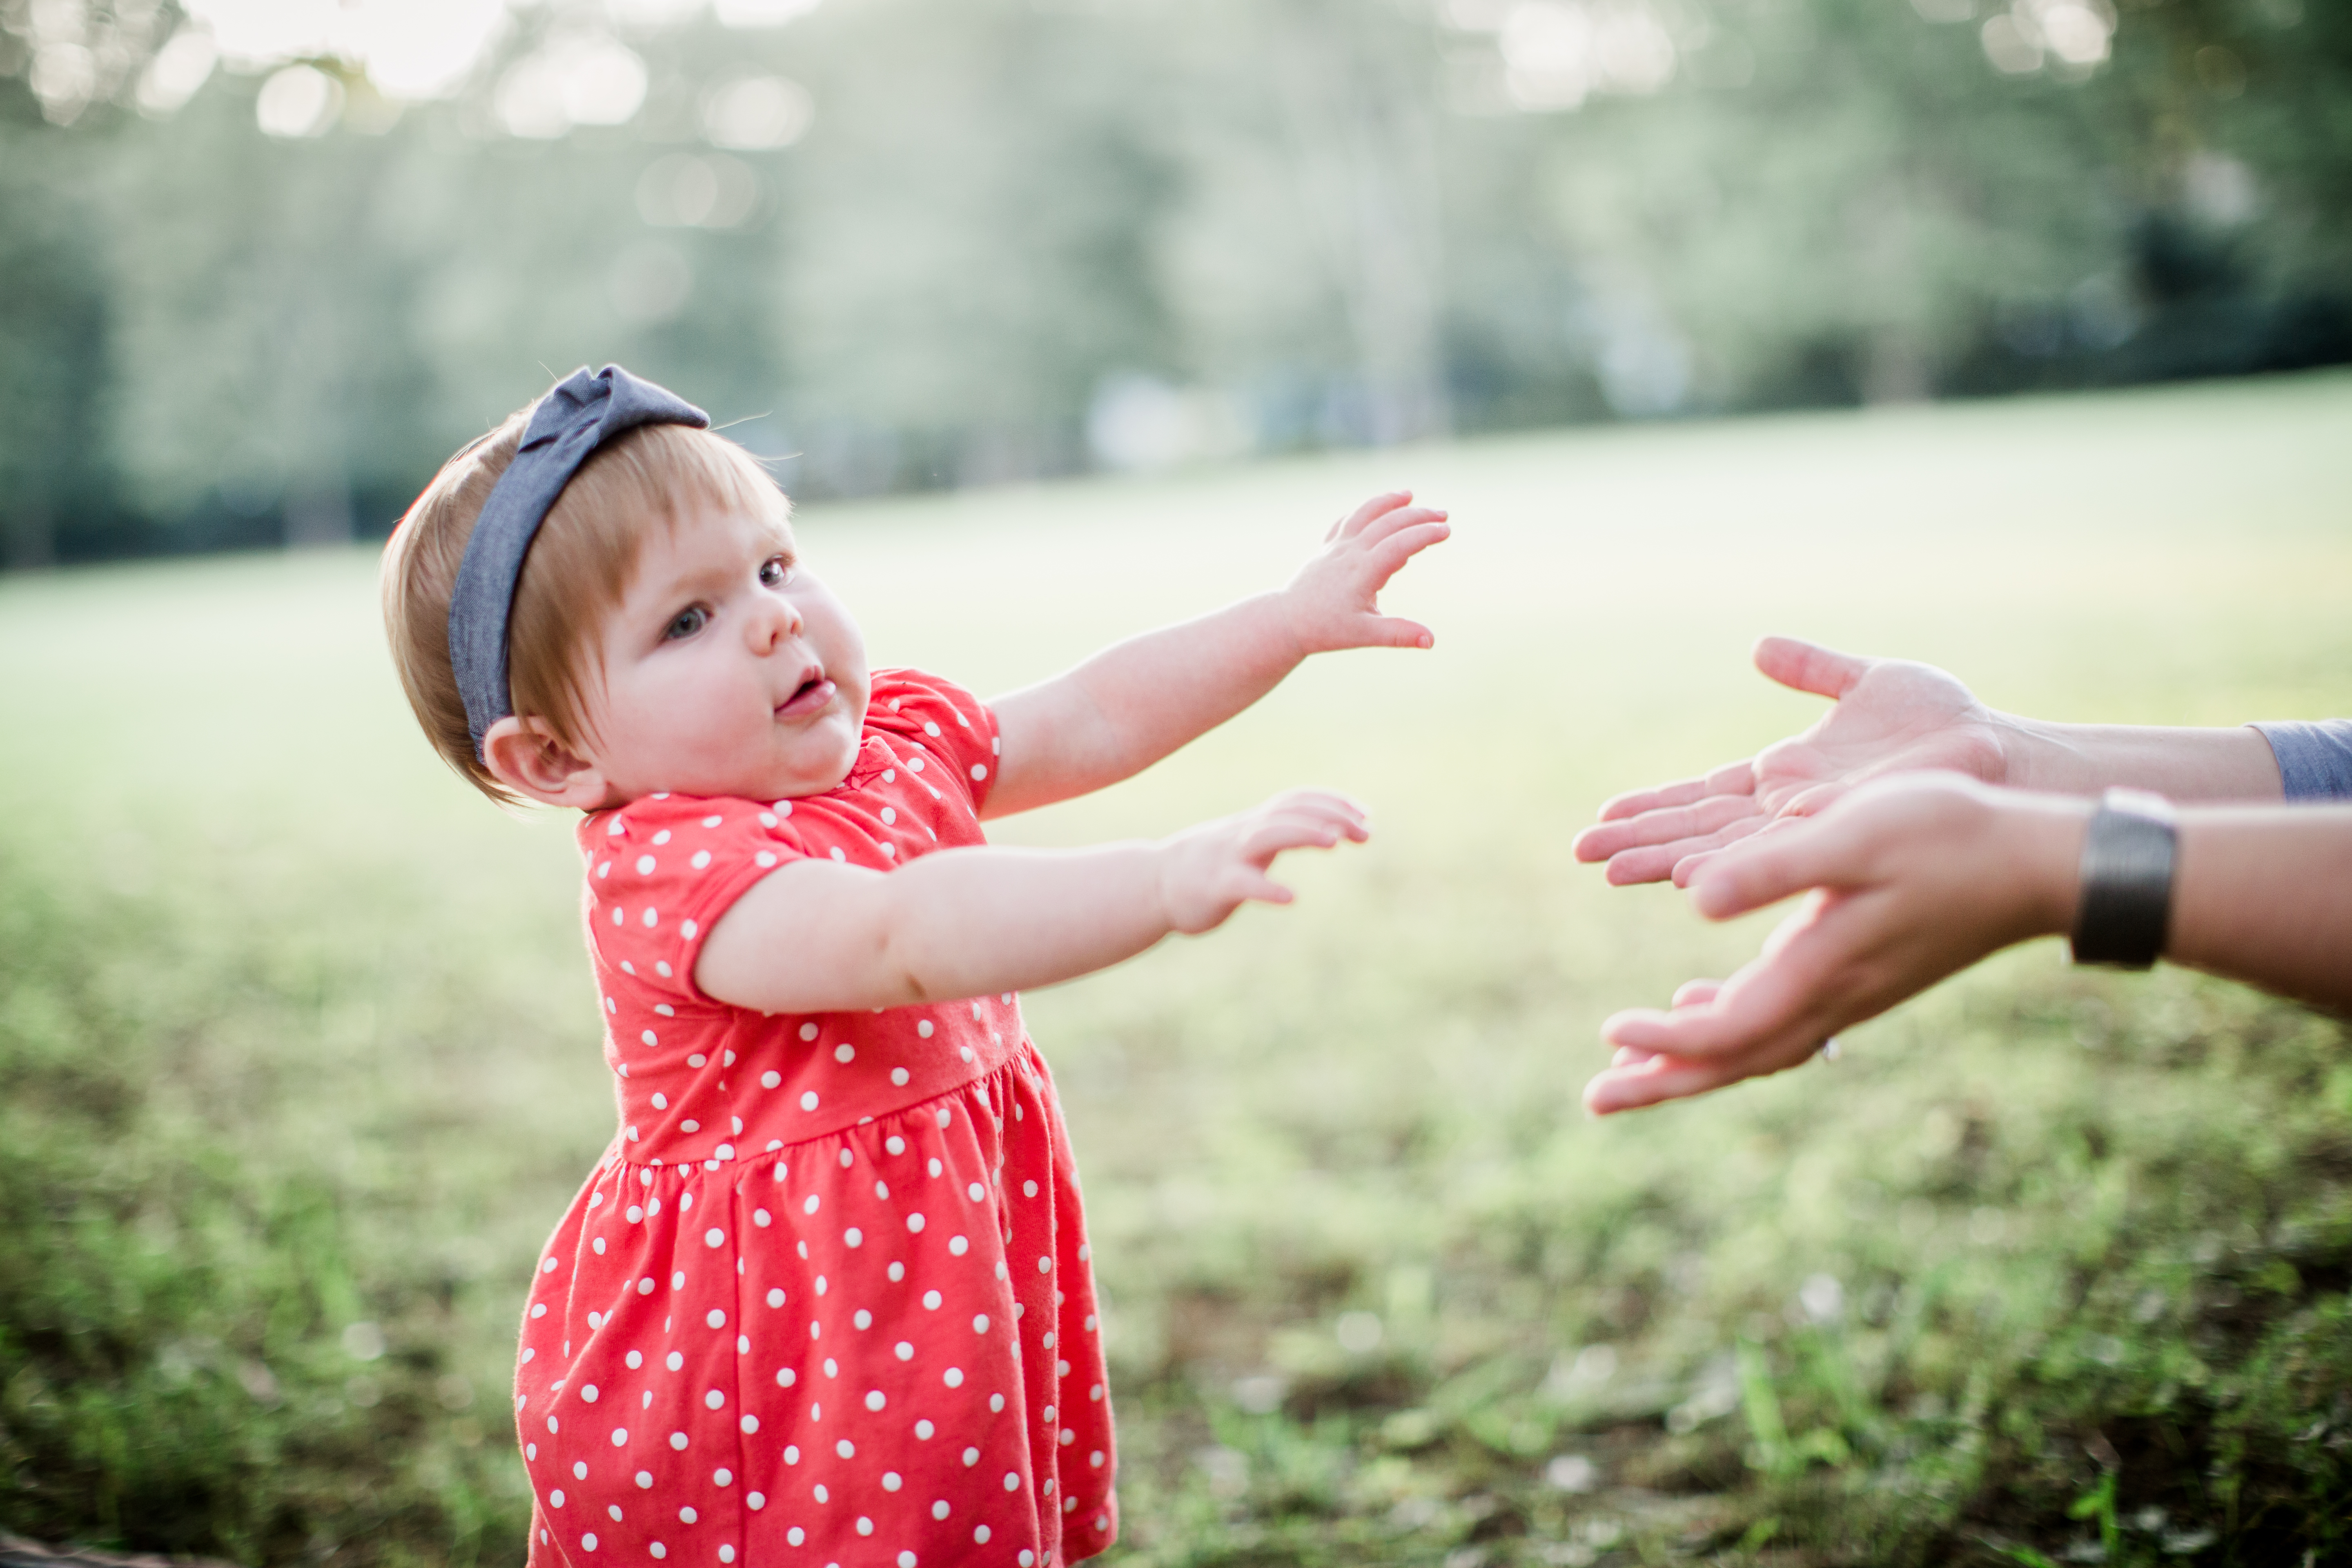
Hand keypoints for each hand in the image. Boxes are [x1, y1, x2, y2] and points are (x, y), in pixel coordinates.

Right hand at [1157, 788, 1369, 933]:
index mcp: (1255, 823)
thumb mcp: (1250, 840)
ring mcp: (1229, 857)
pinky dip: (1267, 889)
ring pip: (1268, 836)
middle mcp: (1245, 832)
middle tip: (1366, 832)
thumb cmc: (1212, 864)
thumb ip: (1284, 831)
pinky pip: (1243, 885)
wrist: (1156, 883)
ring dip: (1303, 833)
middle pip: (1289, 812)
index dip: (1333, 801)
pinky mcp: (1216, 887)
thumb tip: (1330, 827)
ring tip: (1334, 841)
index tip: (1366, 814)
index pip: (1297, 800)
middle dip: (1330, 816)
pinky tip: (1290, 898)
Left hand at [1280, 491, 1449, 655]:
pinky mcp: (1327, 548)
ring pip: (1364, 514)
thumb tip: (1431, 641)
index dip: (1424, 535)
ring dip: (1388, 502)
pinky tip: (1376, 510)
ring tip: (1409, 495)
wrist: (1286, 621)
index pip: (1399, 544)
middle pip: (1387, 523)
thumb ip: (1399, 634)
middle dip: (1418, 516)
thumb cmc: (1326, 629)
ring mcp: (1336, 547)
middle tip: (1443, 515)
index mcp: (1362, 572)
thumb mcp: (1365, 635)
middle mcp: (1349, 553)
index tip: (1446, 531)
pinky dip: (1365, 512)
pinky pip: (1347, 522)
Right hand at [1571, 637, 2011, 886]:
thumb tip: (1760, 647)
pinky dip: (1727, 867)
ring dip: (1665, 860)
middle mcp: (1787, 813)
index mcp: (1785, 777)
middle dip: (1638, 840)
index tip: (1603, 816)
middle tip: (1581, 852)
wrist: (1999, 755)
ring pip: (1721, 850)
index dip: (1653, 807)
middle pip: (1696, 829)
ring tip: (1612, 869)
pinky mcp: (1835, 838)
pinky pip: (1770, 858)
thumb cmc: (1944, 722)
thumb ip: (1814, 669)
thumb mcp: (1870, 682)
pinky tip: (1688, 877)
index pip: (1702, 796)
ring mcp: (1809, 830)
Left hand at [1581, 774, 2087, 1114]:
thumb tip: (1691, 897)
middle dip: (1663, 1081)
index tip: (1610, 1034)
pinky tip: (1701, 1000)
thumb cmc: (1948, 837)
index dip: (1665, 1041)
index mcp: (1821, 968)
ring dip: (1693, 1059)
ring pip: (1757, 1047)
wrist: (2038, 863)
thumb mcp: (1852, 836)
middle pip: (1734, 1060)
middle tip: (1596, 1099)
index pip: (1727, 1030)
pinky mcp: (1863, 976)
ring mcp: (1851, 993)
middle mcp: (1833, 996)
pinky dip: (1734, 1022)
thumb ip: (1773, 869)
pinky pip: (1783, 1022)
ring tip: (1632, 1068)